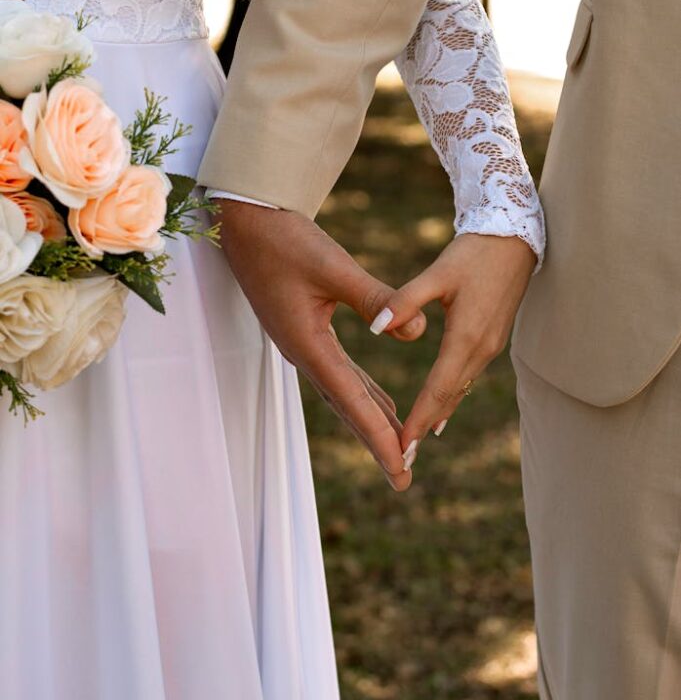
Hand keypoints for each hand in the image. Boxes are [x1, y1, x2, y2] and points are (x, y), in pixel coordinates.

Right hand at [217, 201, 425, 490]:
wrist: (243, 220)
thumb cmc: (283, 238)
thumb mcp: (332, 266)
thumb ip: (375, 299)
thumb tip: (417, 333)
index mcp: (307, 343)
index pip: (351, 399)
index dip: (379, 435)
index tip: (402, 468)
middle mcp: (303, 352)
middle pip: (347, 407)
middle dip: (376, 442)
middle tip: (404, 479)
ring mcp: (302, 343)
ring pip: (344, 393)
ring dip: (371, 420)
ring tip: (399, 450)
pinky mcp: (304, 330)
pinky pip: (340, 372)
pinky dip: (363, 392)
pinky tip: (380, 400)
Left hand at [375, 234, 535, 457]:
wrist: (516, 238)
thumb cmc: (474, 252)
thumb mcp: (437, 274)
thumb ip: (404, 302)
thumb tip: (376, 327)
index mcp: (466, 337)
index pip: (437, 389)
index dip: (418, 419)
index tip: (401, 445)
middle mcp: (482, 348)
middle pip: (449, 397)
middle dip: (425, 427)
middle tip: (403, 456)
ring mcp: (492, 346)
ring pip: (460, 389)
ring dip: (439, 414)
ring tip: (416, 440)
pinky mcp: (494, 338)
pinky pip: (468, 376)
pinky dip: (451, 395)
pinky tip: (441, 408)